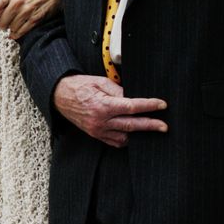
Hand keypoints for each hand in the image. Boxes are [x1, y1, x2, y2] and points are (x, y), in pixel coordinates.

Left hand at [0, 0, 62, 38]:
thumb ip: (3, 2)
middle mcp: (17, 1)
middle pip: (0, 22)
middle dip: (2, 25)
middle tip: (7, 22)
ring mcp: (27, 10)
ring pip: (10, 28)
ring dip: (11, 29)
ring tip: (17, 22)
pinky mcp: (36, 18)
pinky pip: (20, 32)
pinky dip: (17, 34)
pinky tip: (17, 31)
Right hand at [53, 74, 168, 147]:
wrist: (59, 96)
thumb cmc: (79, 86)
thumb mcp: (100, 82)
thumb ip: (118, 90)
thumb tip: (134, 97)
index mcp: (102, 105)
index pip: (131, 106)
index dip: (148, 106)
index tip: (162, 104)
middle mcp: (100, 120)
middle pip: (131, 125)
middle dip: (150, 125)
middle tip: (164, 126)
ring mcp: (97, 130)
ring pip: (124, 137)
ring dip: (139, 134)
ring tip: (152, 129)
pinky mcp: (95, 134)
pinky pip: (114, 142)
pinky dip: (126, 140)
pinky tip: (135, 135)